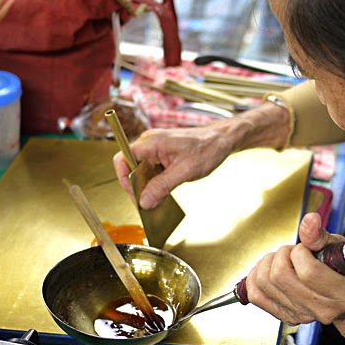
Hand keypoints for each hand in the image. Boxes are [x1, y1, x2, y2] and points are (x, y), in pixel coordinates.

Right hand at [113, 124, 234, 208]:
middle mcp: (150, 144)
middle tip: (148, 203)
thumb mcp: (184, 171)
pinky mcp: (162, 155)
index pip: (122, 159)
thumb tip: (144, 201)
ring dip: (148, 186)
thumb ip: (162, 186)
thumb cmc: (207, 148)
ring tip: (159, 199)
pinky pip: (152, 171)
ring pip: (141, 171)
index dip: (124, 179)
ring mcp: (155, 149)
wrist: (222, 140)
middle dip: (137, 187)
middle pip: (130, 168)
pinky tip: (165, 191)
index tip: (135, 195)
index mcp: (151, 143)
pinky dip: (156, 183)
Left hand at [243, 212, 344, 325]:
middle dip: (283, 254)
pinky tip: (269, 270)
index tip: (307, 248)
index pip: (308, 272)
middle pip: (280, 277)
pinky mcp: (287, 316)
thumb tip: (309, 220)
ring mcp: (303, 315)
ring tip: (286, 261)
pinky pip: (256, 296)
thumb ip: (322, 236)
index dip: (301, 252)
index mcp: (344, 293)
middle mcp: (321, 309)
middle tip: (295, 252)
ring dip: (269, 263)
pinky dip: (256, 277)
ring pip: (263, 283)